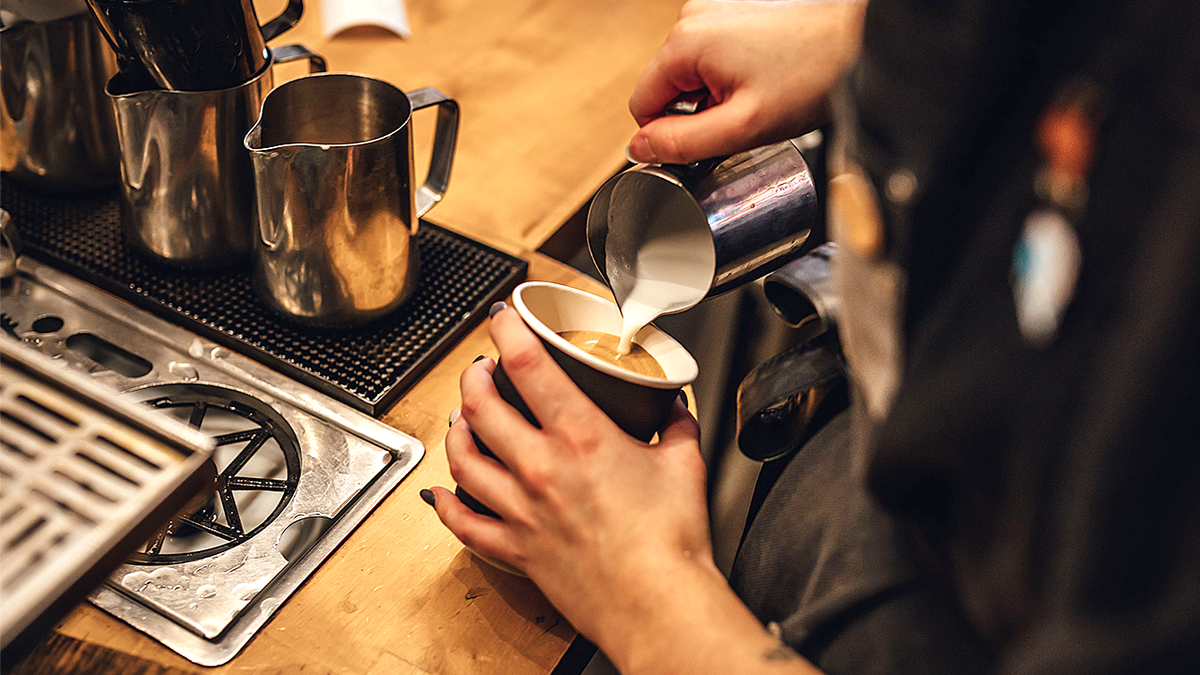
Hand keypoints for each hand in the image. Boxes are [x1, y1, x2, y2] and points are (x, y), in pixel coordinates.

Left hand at [428, 305, 712, 650]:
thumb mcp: (685, 464)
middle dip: (473, 376)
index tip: (502, 316)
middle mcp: (540, 469)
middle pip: (481, 406)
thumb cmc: (670, 544)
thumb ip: (677, 427)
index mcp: (581, 438)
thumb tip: (674, 408)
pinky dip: (448, 504)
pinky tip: (444, 492)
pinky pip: (465, 523)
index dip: (506, 329)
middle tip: (480, 368)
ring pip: (462, 459)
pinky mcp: (516, 549)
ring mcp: (521, 511)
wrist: (657, 606)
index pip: (527, 364)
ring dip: (455, 431)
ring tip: (461, 417)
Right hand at [627, 0, 866, 163]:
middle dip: (696, 112)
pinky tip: (763, 79)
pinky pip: (712, 55)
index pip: (641, 104)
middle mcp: (692, 17)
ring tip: (758, 97)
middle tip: (742, 119)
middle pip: (667, 86)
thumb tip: (639, 148)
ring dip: (715, 94)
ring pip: (690, 73)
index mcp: (685, 43)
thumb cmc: (812, 77)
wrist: (860, 42)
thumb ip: (681, 142)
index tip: (709, 140)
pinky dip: (730, 74)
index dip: (668, 134)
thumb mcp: (741, 128)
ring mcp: (713, 9)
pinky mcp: (734, 10)